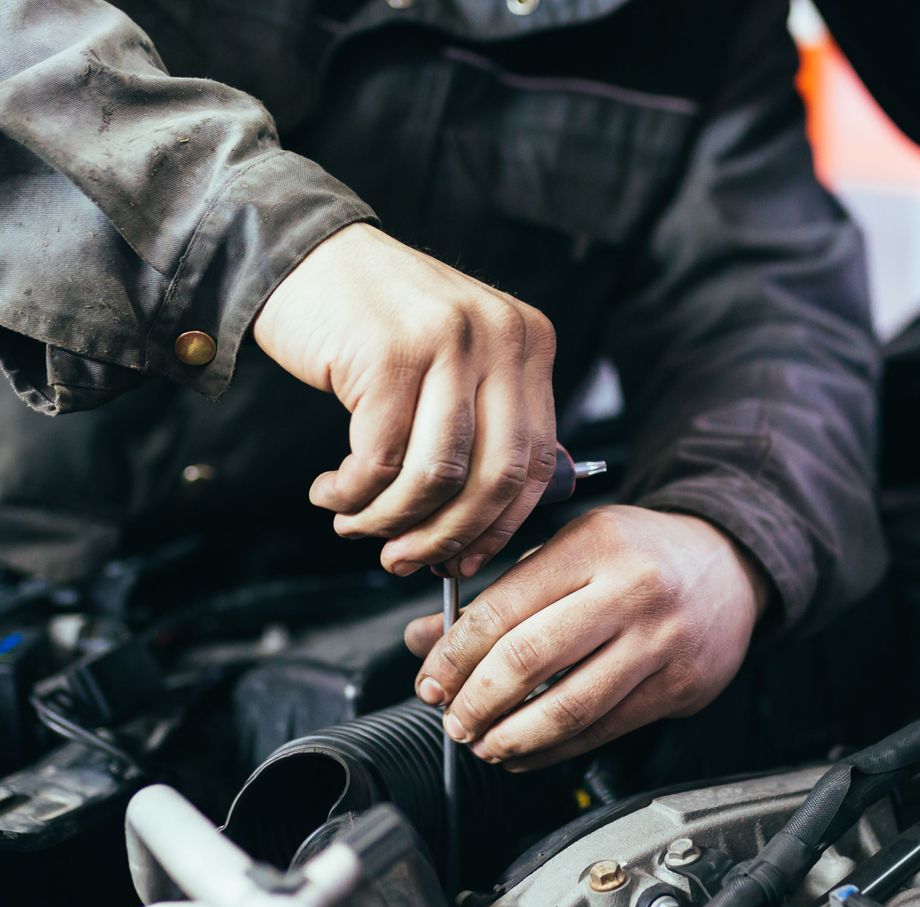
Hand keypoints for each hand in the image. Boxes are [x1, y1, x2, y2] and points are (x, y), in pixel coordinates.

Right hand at [253, 222, 557, 575]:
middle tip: (403, 560)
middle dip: (446, 536)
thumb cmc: (375, 326)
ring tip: (355, 526)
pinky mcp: (390, 353)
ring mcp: (448, 341)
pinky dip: (351, 494)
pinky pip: (379, 460)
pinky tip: (331, 493)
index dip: (500, 526)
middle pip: (495, 477)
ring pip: (436, 476)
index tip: (465, 559)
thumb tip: (477, 536)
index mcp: (529, 343)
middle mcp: (501, 337)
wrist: (301, 253)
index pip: (537, 461)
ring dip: (390, 519)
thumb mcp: (453, 364)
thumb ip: (480, 430)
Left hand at [404, 506, 768, 769]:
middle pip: (530, 659)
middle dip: (477, 700)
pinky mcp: (679, 686)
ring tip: (483, 743)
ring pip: (569, 706)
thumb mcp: (571, 549)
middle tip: (452, 718)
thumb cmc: (642, 554)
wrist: (729, 565)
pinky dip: (555, 751)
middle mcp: (631, 591)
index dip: (455, 655)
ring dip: (512, 736)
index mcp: (594, 545)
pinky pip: (604, 730)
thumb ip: (502, 593)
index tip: (431, 680)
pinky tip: (526, 752)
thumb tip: (428, 639)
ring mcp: (660, 642)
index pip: (504, 607)